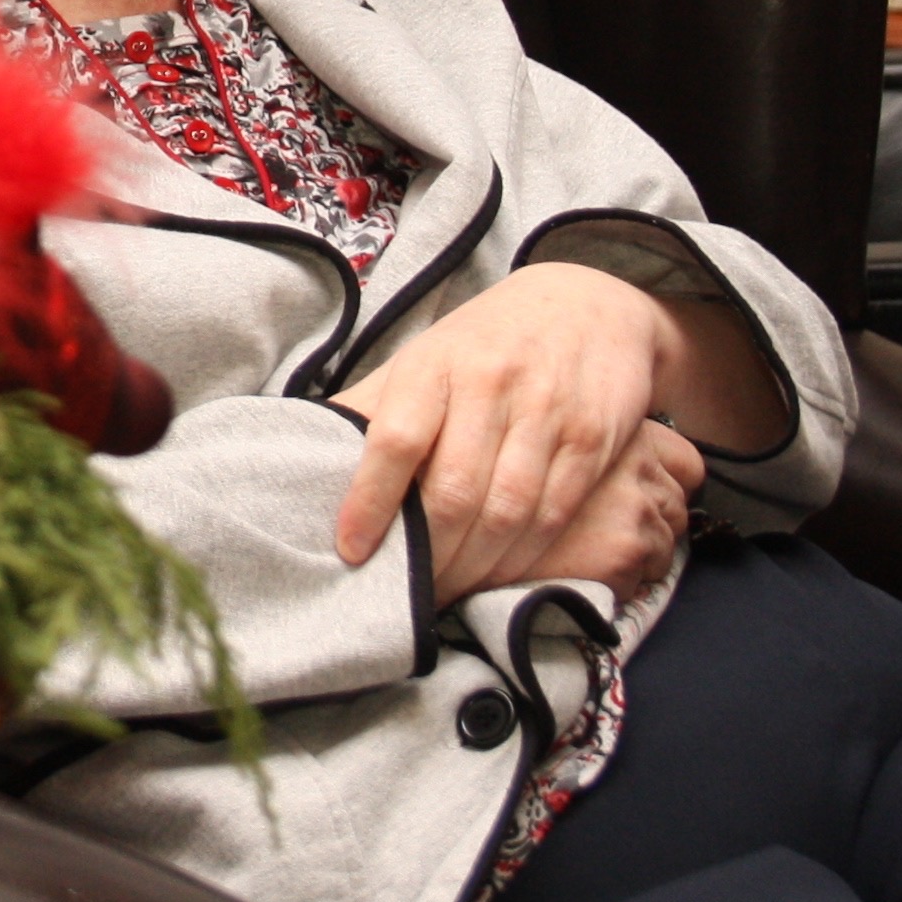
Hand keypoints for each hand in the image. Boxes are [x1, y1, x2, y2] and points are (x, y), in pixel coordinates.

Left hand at [333, 262, 672, 603]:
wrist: (587, 305)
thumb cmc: (486, 343)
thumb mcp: (426, 357)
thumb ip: (377, 408)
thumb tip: (308, 458)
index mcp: (434, 364)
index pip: (396, 438)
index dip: (370, 500)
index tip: (352, 551)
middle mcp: (491, 383)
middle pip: (455, 490)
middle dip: (430, 555)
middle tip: (409, 596)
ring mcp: (547, 410)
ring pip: (507, 511)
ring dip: (475, 568)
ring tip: (449, 595)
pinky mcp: (593, 438)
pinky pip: (555, 514)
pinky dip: (525, 558)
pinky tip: (500, 576)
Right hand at [504, 420, 703, 605]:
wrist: (466, 540)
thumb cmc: (498, 491)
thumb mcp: (541, 443)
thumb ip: (586, 445)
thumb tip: (632, 466)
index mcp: (615, 427)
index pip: (685, 460)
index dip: (669, 484)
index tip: (643, 501)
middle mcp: (632, 457)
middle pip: (677, 504)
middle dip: (652, 526)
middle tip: (609, 535)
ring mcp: (634, 502)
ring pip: (667, 544)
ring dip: (638, 557)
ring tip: (591, 556)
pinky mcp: (627, 547)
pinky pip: (648, 576)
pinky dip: (623, 583)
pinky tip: (585, 573)